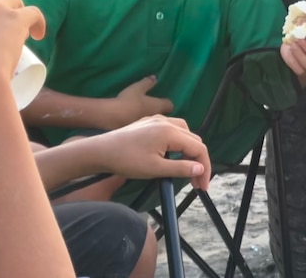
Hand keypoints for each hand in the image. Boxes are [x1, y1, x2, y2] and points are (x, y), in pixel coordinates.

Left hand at [94, 115, 210, 190]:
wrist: (101, 151)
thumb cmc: (127, 160)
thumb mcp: (156, 169)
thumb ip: (181, 168)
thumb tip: (200, 168)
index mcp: (170, 132)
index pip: (198, 148)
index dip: (204, 167)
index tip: (202, 186)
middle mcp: (165, 121)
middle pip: (193, 139)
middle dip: (198, 160)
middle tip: (195, 181)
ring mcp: (156, 120)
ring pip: (183, 132)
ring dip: (189, 150)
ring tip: (186, 169)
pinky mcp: (147, 123)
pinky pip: (170, 129)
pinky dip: (177, 143)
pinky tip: (172, 156)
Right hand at [112, 75, 173, 127]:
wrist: (115, 117)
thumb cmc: (129, 100)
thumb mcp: (137, 88)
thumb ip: (147, 82)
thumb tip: (155, 77)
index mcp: (158, 105)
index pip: (170, 105)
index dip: (167, 102)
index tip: (161, 100)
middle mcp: (157, 117)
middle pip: (164, 115)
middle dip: (160, 111)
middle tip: (151, 106)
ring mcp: (148, 125)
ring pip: (154, 122)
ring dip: (150, 118)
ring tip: (141, 113)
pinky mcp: (139, 131)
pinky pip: (144, 128)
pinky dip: (142, 125)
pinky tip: (133, 119)